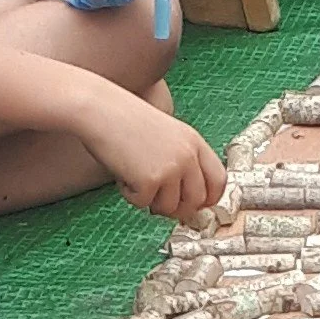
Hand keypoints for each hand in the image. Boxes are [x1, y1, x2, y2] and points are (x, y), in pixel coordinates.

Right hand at [78, 86, 226, 220]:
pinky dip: (129, 194)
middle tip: (155, 198)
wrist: (100, 110)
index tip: (193, 204)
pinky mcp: (150, 180)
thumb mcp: (166, 136)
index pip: (218, 180)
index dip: (208, 198)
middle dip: (176, 207)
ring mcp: (171, 169)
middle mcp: (187, 156)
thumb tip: (183, 203)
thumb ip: (180, 162)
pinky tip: (122, 171)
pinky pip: (143, 203)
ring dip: (150, 199)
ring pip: (169, 207)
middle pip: (196, 201)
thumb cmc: (125, 122)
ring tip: (134, 174)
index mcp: (194, 142)